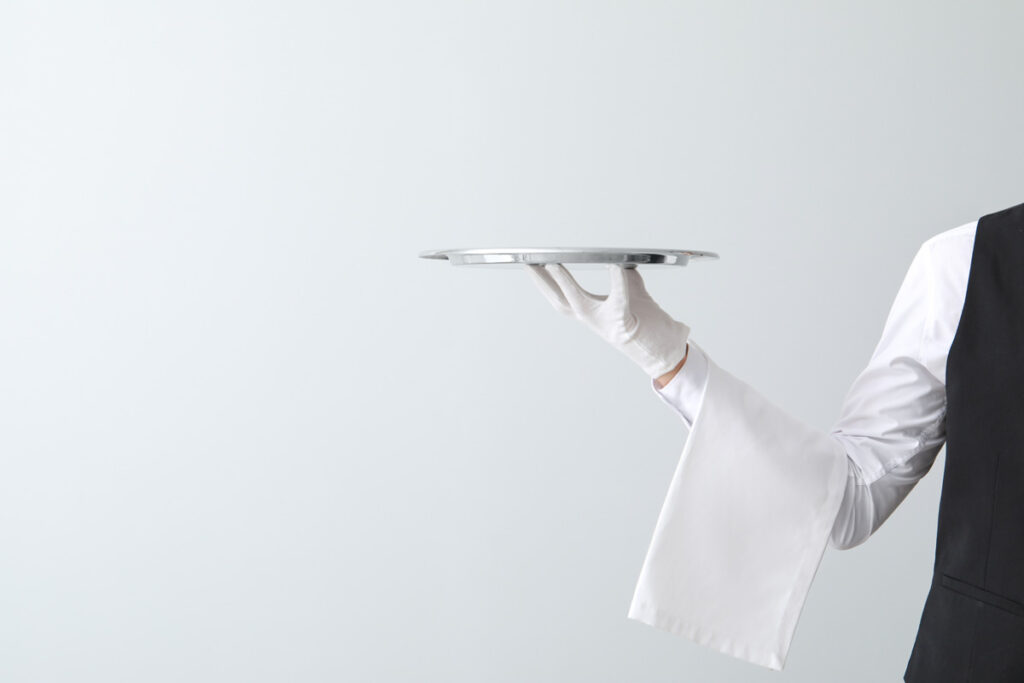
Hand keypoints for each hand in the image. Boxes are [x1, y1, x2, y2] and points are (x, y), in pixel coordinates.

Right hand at [526, 263, 689, 377]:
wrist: (667, 352)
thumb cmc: (650, 326)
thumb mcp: (635, 296)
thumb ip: (625, 279)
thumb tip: (622, 263)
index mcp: (593, 314)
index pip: (563, 297)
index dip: (546, 282)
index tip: (533, 264)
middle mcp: (595, 320)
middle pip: (560, 302)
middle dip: (542, 283)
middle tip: (529, 264)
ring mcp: (607, 324)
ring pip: (578, 303)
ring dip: (565, 284)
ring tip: (554, 264)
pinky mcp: (626, 324)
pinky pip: (619, 301)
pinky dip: (617, 283)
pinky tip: (615, 267)